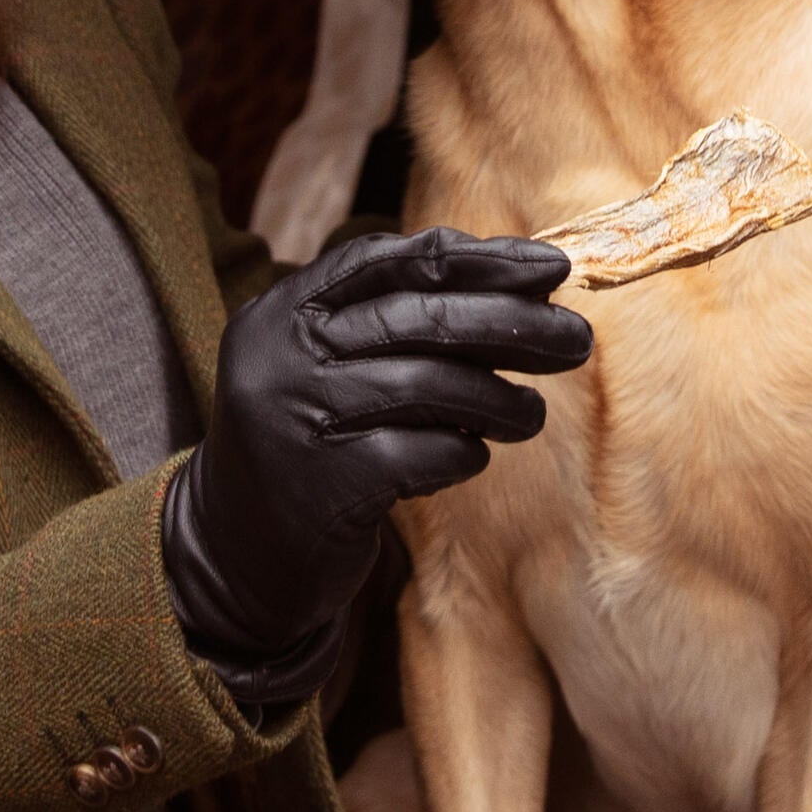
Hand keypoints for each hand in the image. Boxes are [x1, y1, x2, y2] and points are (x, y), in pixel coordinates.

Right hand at [161, 227, 590, 701]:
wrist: (235, 552)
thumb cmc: (313, 441)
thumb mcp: (333, 364)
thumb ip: (400, 322)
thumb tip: (524, 288)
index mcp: (286, 307)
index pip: (394, 259)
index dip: (480, 258)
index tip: (551, 266)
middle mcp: (280, 350)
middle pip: (418, 316)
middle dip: (509, 322)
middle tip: (575, 338)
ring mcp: (293, 415)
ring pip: (424, 384)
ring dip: (498, 398)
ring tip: (532, 414)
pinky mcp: (319, 483)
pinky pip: (419, 455)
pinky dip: (461, 452)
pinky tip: (474, 455)